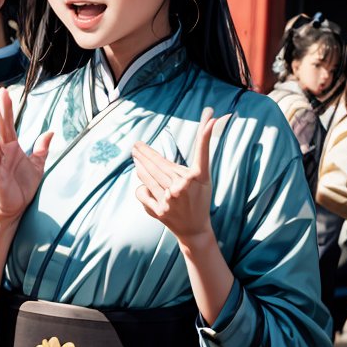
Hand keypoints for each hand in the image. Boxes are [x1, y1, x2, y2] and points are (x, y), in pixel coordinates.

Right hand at [0, 87, 52, 223]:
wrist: (14, 207)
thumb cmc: (22, 187)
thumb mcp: (37, 165)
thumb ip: (41, 149)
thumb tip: (50, 132)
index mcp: (9, 147)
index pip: (7, 125)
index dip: (6, 110)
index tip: (6, 94)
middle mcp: (0, 151)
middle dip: (0, 110)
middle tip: (1, 92)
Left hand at [133, 107, 219, 244]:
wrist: (195, 228)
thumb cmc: (198, 199)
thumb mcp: (203, 179)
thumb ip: (199, 157)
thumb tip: (207, 128)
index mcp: (198, 177)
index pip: (202, 152)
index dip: (206, 135)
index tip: (212, 118)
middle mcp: (185, 186)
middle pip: (158, 164)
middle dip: (144, 153)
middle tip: (136, 145)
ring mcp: (171, 199)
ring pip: (147, 176)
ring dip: (139, 165)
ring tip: (135, 158)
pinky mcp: (159, 210)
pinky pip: (142, 193)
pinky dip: (141, 188)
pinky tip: (143, 184)